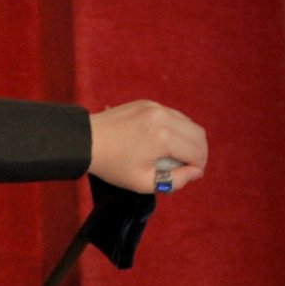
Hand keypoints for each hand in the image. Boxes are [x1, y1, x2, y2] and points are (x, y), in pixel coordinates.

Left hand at [88, 100, 207, 193]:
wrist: (85, 141)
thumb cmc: (111, 165)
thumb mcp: (142, 182)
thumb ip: (175, 181)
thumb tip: (195, 172)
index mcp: (163, 138)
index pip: (197, 152)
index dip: (198, 167)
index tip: (188, 176)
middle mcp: (163, 118)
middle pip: (199, 134)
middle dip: (198, 152)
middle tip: (187, 166)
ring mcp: (155, 107)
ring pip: (188, 122)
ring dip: (188, 140)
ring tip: (175, 155)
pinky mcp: (148, 103)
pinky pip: (173, 115)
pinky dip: (176, 129)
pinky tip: (163, 142)